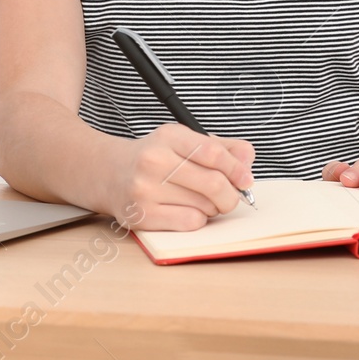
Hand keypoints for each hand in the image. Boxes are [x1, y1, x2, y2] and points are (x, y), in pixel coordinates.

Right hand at [108, 123, 254, 230]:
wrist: (110, 173)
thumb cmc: (155, 159)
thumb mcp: (184, 142)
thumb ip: (221, 147)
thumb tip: (248, 159)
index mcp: (168, 136)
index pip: (213, 152)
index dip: (237, 169)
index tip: (246, 180)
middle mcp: (154, 160)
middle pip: (213, 183)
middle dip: (230, 195)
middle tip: (230, 198)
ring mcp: (145, 189)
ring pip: (204, 206)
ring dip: (212, 208)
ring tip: (201, 201)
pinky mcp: (142, 215)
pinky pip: (190, 222)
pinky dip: (198, 219)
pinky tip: (187, 210)